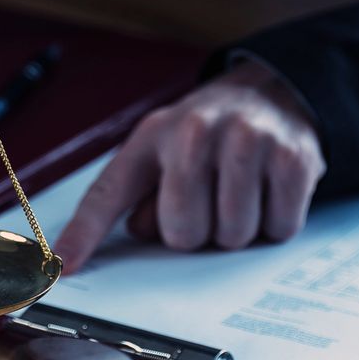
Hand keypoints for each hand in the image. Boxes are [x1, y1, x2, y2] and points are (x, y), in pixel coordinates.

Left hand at [55, 60, 325, 270]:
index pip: (109, 195)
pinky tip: (269, 190)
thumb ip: (134, 201)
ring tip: (239, 192)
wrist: (277, 92)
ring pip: (233, 237)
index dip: (84, 235)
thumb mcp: (160, 153)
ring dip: (238, 229)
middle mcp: (195, 132)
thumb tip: (115, 246)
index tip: (64, 267)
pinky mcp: (294, 159)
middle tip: (209, 200)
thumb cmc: (208, 137)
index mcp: (151, 137)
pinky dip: (276, 223)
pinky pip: (278, 229)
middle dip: (197, 232)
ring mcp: (248, 142)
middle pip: (184, 235)